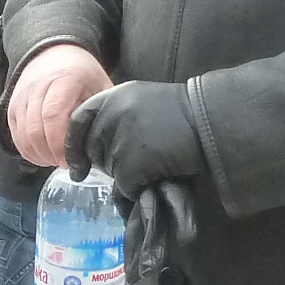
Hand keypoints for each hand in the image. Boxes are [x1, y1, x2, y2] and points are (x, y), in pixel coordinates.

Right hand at [6, 45, 110, 166]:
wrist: (53, 53)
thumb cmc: (81, 73)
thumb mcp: (99, 85)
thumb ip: (101, 110)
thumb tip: (105, 139)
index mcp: (62, 81)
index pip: (53, 116)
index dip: (60, 143)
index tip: (72, 158)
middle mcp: (36, 88)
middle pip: (35, 131)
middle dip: (51, 154)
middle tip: (66, 163)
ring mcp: (20, 99)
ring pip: (23, 137)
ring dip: (39, 156)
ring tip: (56, 160)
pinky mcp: (12, 108)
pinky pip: (16, 137)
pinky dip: (28, 152)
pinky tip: (43, 156)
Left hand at [66, 81, 205, 188]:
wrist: (210, 121)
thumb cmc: (182, 114)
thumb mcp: (141, 101)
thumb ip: (115, 115)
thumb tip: (93, 147)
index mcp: (111, 96)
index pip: (78, 121)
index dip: (73, 145)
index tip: (76, 166)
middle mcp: (111, 116)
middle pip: (93, 151)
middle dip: (108, 162)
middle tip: (138, 158)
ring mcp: (120, 140)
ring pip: (111, 171)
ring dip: (128, 174)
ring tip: (155, 160)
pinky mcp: (132, 164)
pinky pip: (125, 186)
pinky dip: (139, 187)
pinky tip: (158, 173)